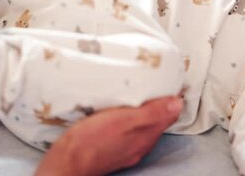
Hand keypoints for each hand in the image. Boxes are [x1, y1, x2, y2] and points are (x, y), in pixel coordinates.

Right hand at [35, 96, 182, 175]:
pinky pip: (128, 132)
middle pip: (158, 121)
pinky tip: (120, 113)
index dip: (171, 98)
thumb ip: (152, 113)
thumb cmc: (92, 140)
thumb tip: (177, 104)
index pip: (169, 115)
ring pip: (143, 127)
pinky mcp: (114, 149)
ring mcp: (127, 149)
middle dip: (159, 103)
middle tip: (156, 85)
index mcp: (146, 136)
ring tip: (139, 94)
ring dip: (144, 112)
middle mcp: (140, 145)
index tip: (169, 83)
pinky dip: (129, 120)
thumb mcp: (125, 119)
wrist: (68, 161)